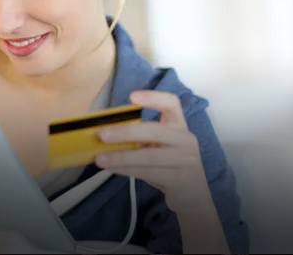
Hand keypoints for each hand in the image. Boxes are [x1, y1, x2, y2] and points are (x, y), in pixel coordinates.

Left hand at [95, 90, 212, 214]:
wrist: (192, 196)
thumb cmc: (168, 165)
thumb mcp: (158, 147)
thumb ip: (140, 138)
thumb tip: (106, 133)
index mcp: (178, 125)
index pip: (172, 104)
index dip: (153, 97)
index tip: (131, 97)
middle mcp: (185, 139)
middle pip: (155, 131)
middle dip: (126, 132)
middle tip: (101, 135)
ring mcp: (186, 159)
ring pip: (149, 155)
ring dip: (121, 157)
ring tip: (100, 159)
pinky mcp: (179, 178)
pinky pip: (147, 172)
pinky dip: (126, 170)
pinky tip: (112, 169)